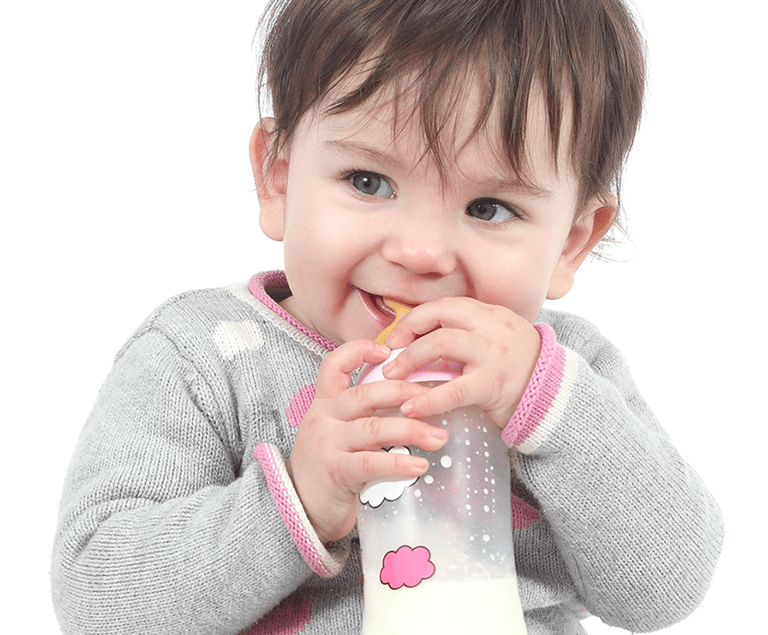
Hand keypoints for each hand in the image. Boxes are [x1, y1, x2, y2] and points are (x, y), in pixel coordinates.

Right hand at [286, 339, 448, 543]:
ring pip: (373, 427)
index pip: (334, 365)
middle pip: (365, 394)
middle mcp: (324, 419)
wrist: (298, 509)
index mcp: (325, 404)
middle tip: (436, 397)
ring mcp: (327, 445)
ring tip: (440, 437)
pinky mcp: (335, 472)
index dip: (359, 351)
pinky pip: (370, 463)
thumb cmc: (328, 468)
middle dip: (405, 392)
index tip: (388, 350)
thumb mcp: (339, 433)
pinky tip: (420, 466)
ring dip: (412, 430)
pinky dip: (398, 463)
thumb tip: (414, 406)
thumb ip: (365, 417)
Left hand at [382, 297, 541, 428]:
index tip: (396, 337)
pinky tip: (410, 408)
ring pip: (442, 342)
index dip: (415, 319)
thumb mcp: (494, 341)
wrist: (555, 395)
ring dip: (410, 359)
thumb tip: (416, 343)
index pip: (445, 305)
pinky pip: (454, 390)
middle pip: (440, 316)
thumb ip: (464, 336)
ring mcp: (493, 352)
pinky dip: (427, 399)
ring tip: (392, 379)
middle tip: (389, 357)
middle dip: (407, 334)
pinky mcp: (493, 383)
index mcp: (489, 314)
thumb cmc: (516, 370)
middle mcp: (492, 326)